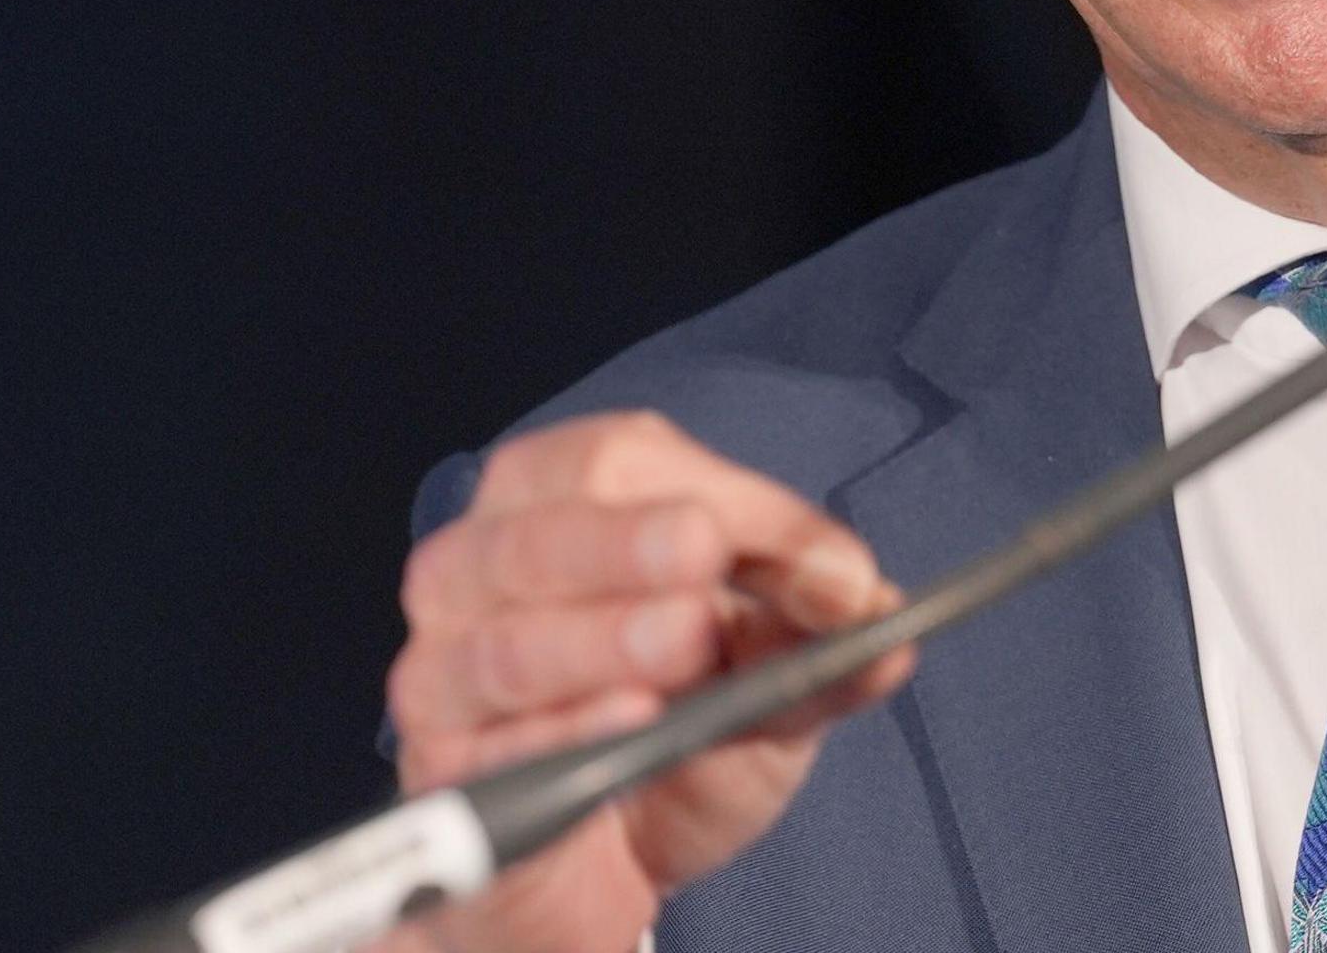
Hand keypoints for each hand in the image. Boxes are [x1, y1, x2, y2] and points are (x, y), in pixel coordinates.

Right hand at [374, 411, 914, 951]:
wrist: (598, 864)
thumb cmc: (667, 732)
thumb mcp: (764, 676)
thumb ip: (820, 641)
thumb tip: (886, 615)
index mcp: (554, 503)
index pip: (620, 461)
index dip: (732, 503)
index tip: (826, 566)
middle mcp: (475, 573)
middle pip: (538, 534)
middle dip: (628, 547)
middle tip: (705, 560)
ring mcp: (442, 676)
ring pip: (503, 644)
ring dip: (598, 640)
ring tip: (680, 646)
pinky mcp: (440, 778)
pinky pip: (488, 752)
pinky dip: (562, 736)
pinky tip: (625, 727)